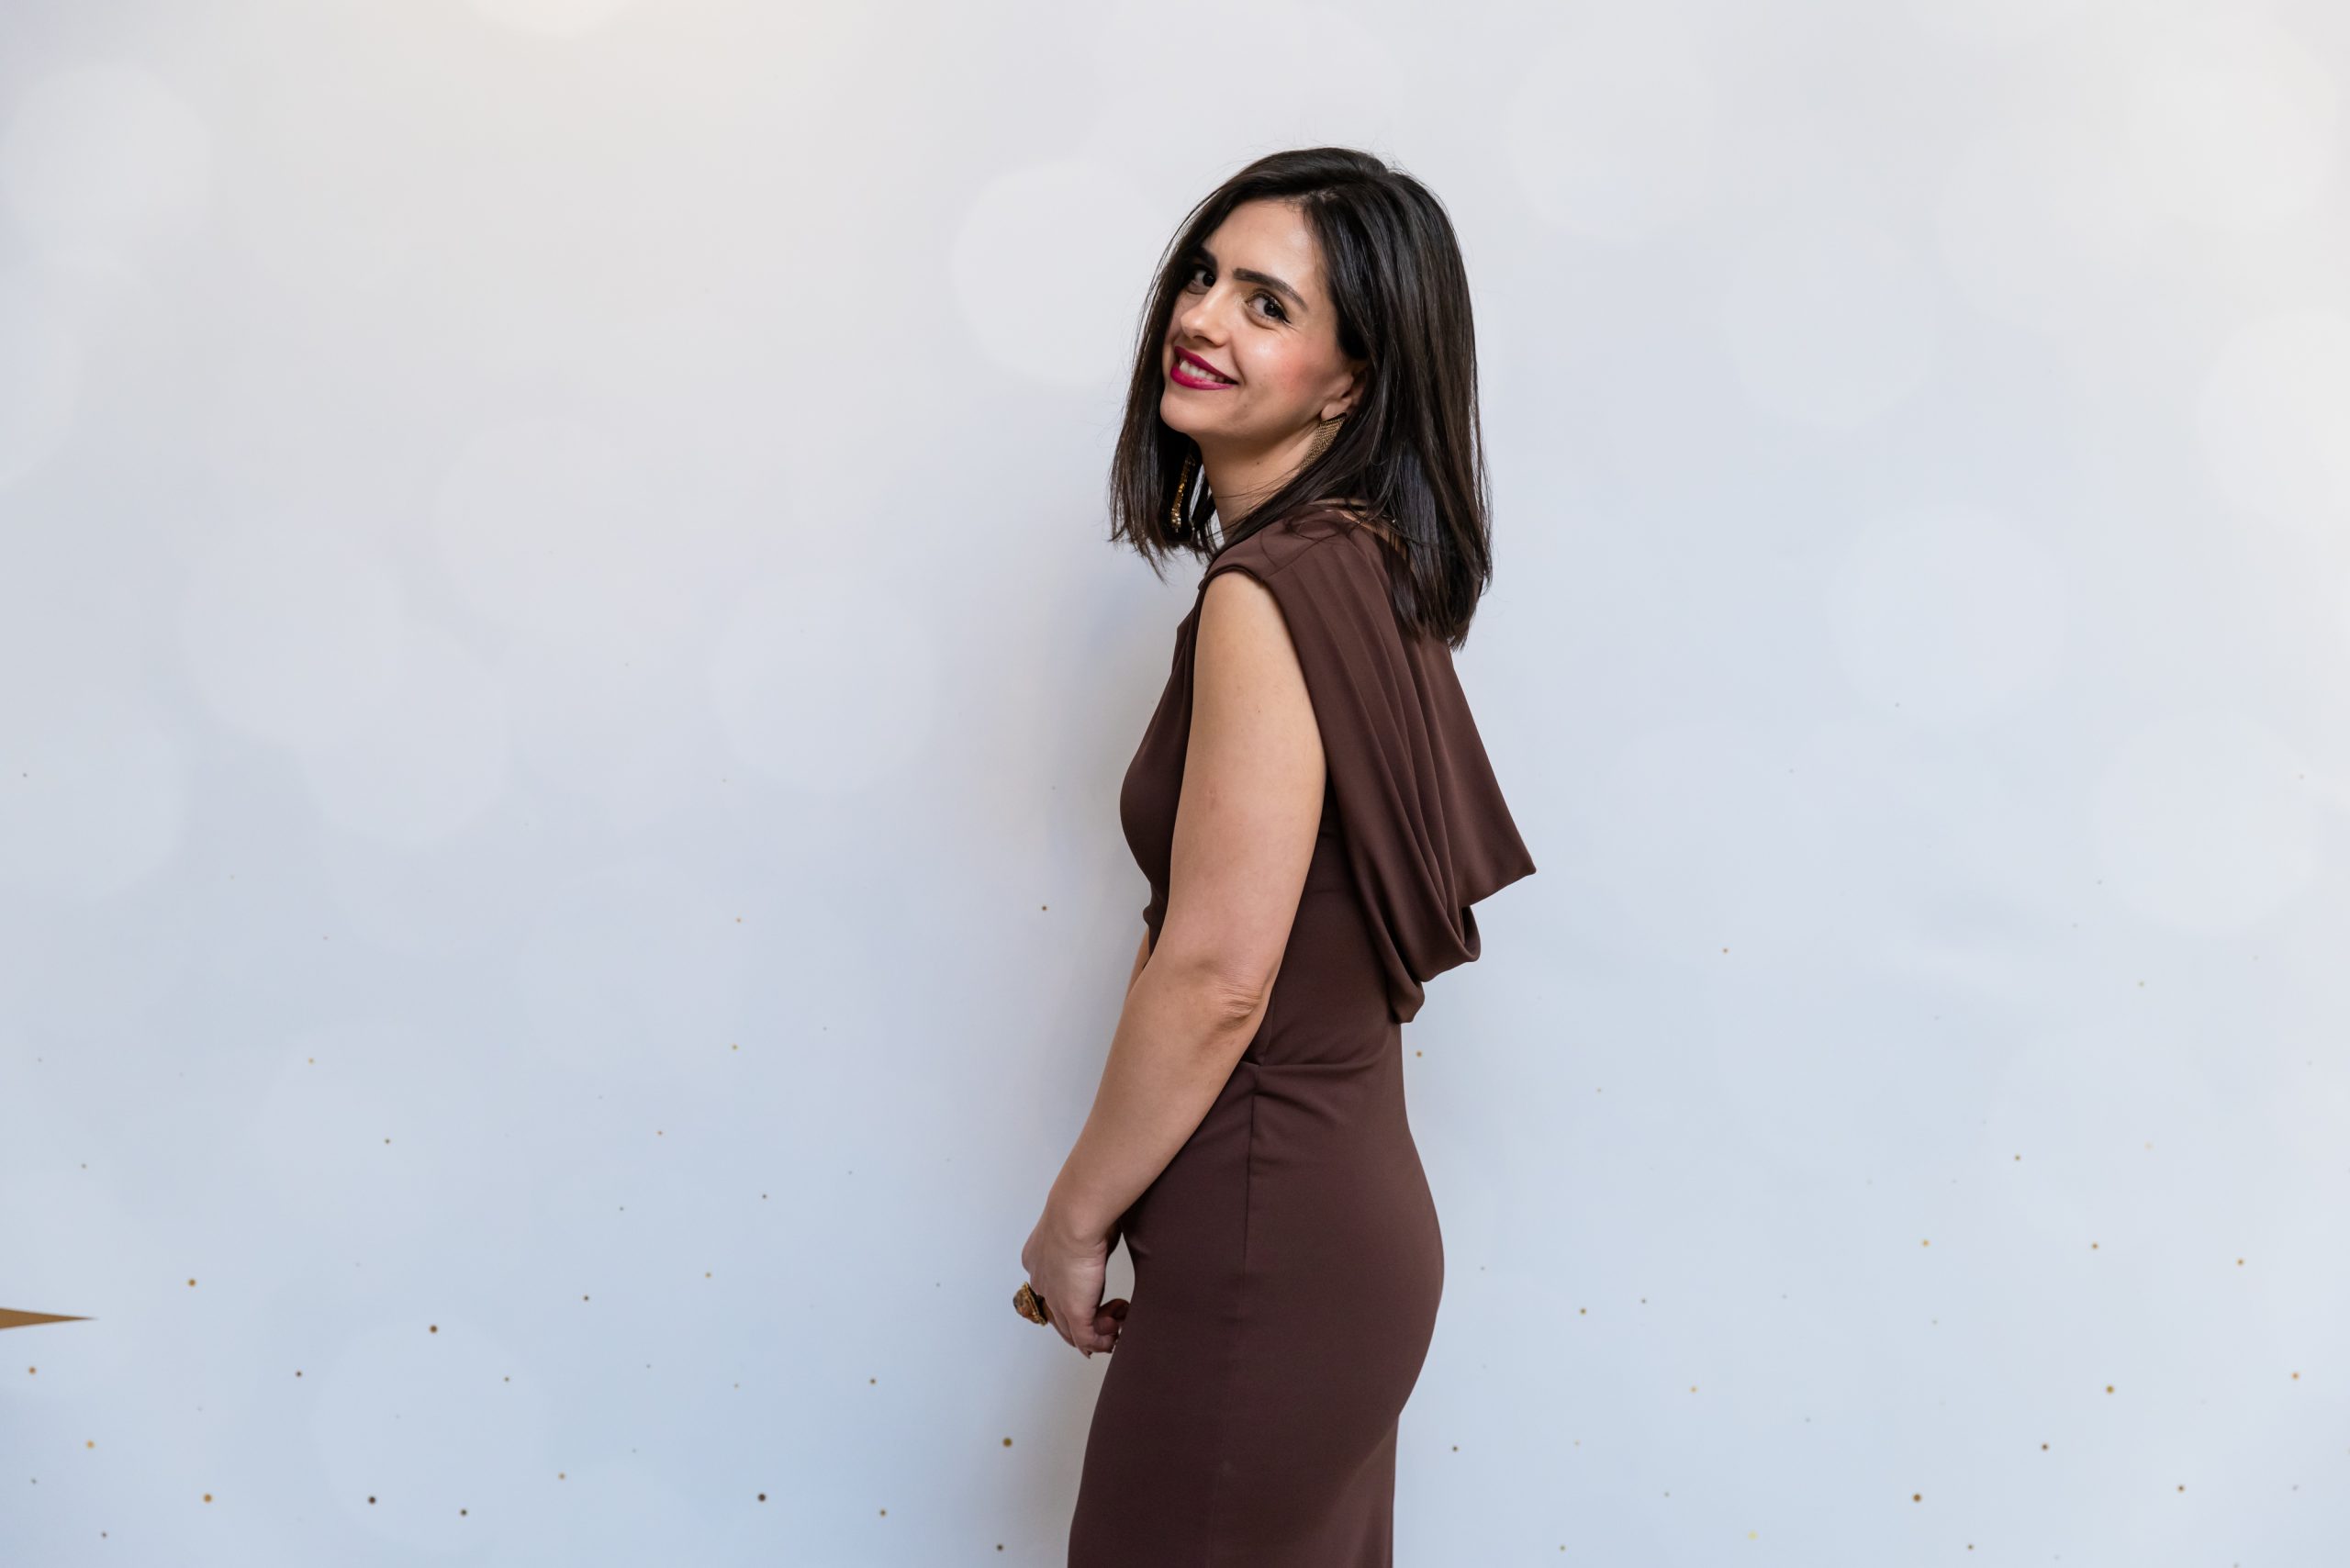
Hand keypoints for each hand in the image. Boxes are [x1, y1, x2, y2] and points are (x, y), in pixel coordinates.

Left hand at [1021, 1210, 1129, 1357]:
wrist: (1076, 1216)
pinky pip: (1086, 1338)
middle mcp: (1041, 1281)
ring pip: (1072, 1331)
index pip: (1050, 1289)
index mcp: (1038, 1258)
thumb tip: (1107, 1232)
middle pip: (1058, 1316)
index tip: (1094, 1295)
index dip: (1072, 1298)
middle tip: (1109, 1318)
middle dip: (1085, 1322)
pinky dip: (1102, 1340)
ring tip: (1116, 1321)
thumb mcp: (1082, 1225)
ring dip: (1098, 1332)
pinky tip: (1115, 1330)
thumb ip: (1088, 1238)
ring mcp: (1055, 1299)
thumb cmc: (1083, 1209)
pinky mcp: (1073, 1310)